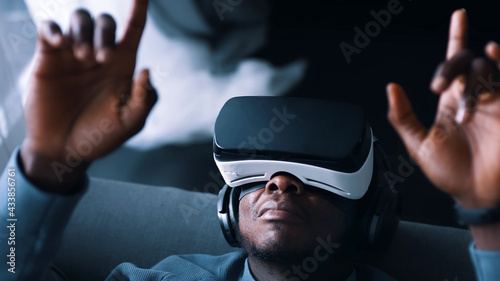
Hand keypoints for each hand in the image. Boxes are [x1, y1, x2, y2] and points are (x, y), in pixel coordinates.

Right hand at [21, 0, 156, 191]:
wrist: (64, 151)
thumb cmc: (100, 137)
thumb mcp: (130, 123)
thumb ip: (144, 99)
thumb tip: (147, 70)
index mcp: (122, 66)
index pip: (134, 30)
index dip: (139, 9)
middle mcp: (99, 55)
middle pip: (105, 22)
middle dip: (105, 32)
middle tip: (101, 60)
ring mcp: (73, 55)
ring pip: (79, 19)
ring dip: (83, 31)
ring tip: (83, 58)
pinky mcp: (48, 59)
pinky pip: (48, 30)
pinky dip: (53, 29)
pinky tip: (59, 43)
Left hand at [386, 9, 499, 209]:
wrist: (475, 194)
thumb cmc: (449, 173)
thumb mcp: (418, 145)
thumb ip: (403, 116)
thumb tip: (391, 88)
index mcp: (449, 102)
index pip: (452, 64)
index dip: (456, 39)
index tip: (459, 16)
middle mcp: (471, 97)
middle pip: (466, 63)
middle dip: (453, 64)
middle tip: (439, 85)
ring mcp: (492, 103)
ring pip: (484, 72)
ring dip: (471, 86)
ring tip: (466, 116)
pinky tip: (493, 52)